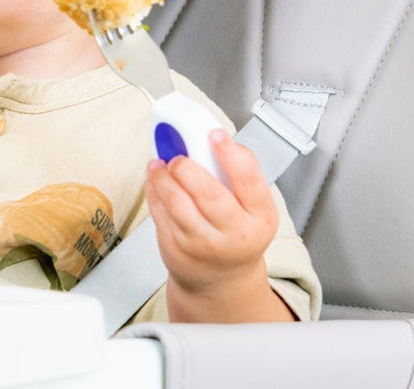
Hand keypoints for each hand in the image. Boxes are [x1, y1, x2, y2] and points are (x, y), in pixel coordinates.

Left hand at [144, 129, 277, 295]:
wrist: (221, 280)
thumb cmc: (237, 234)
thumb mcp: (252, 210)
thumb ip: (238, 178)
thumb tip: (209, 138)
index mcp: (260, 218)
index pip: (249, 181)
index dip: (231, 154)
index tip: (215, 134)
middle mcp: (235, 234)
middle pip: (208, 194)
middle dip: (187, 168)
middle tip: (178, 157)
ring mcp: (203, 245)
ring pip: (177, 204)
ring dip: (163, 177)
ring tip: (159, 165)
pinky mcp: (176, 249)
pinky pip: (160, 214)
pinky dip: (153, 192)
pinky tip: (154, 181)